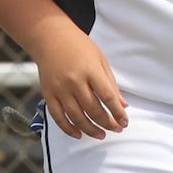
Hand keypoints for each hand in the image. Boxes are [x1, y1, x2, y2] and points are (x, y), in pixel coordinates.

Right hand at [32, 21, 128, 139]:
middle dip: (107, 123)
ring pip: (77, 116)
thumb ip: (111, 83)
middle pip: (93, 109)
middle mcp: (75, 81)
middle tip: (116, 129)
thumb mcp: (100, 60)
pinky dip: (68, 128)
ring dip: (91, 129)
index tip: (125, 122)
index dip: (117, 112)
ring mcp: (60, 89)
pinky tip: (79, 134)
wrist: (50, 38)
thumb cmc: (79, 47)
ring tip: (101, 135)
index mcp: (91, 70)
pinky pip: (58, 117)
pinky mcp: (48, 94)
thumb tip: (123, 105)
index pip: (108, 97)